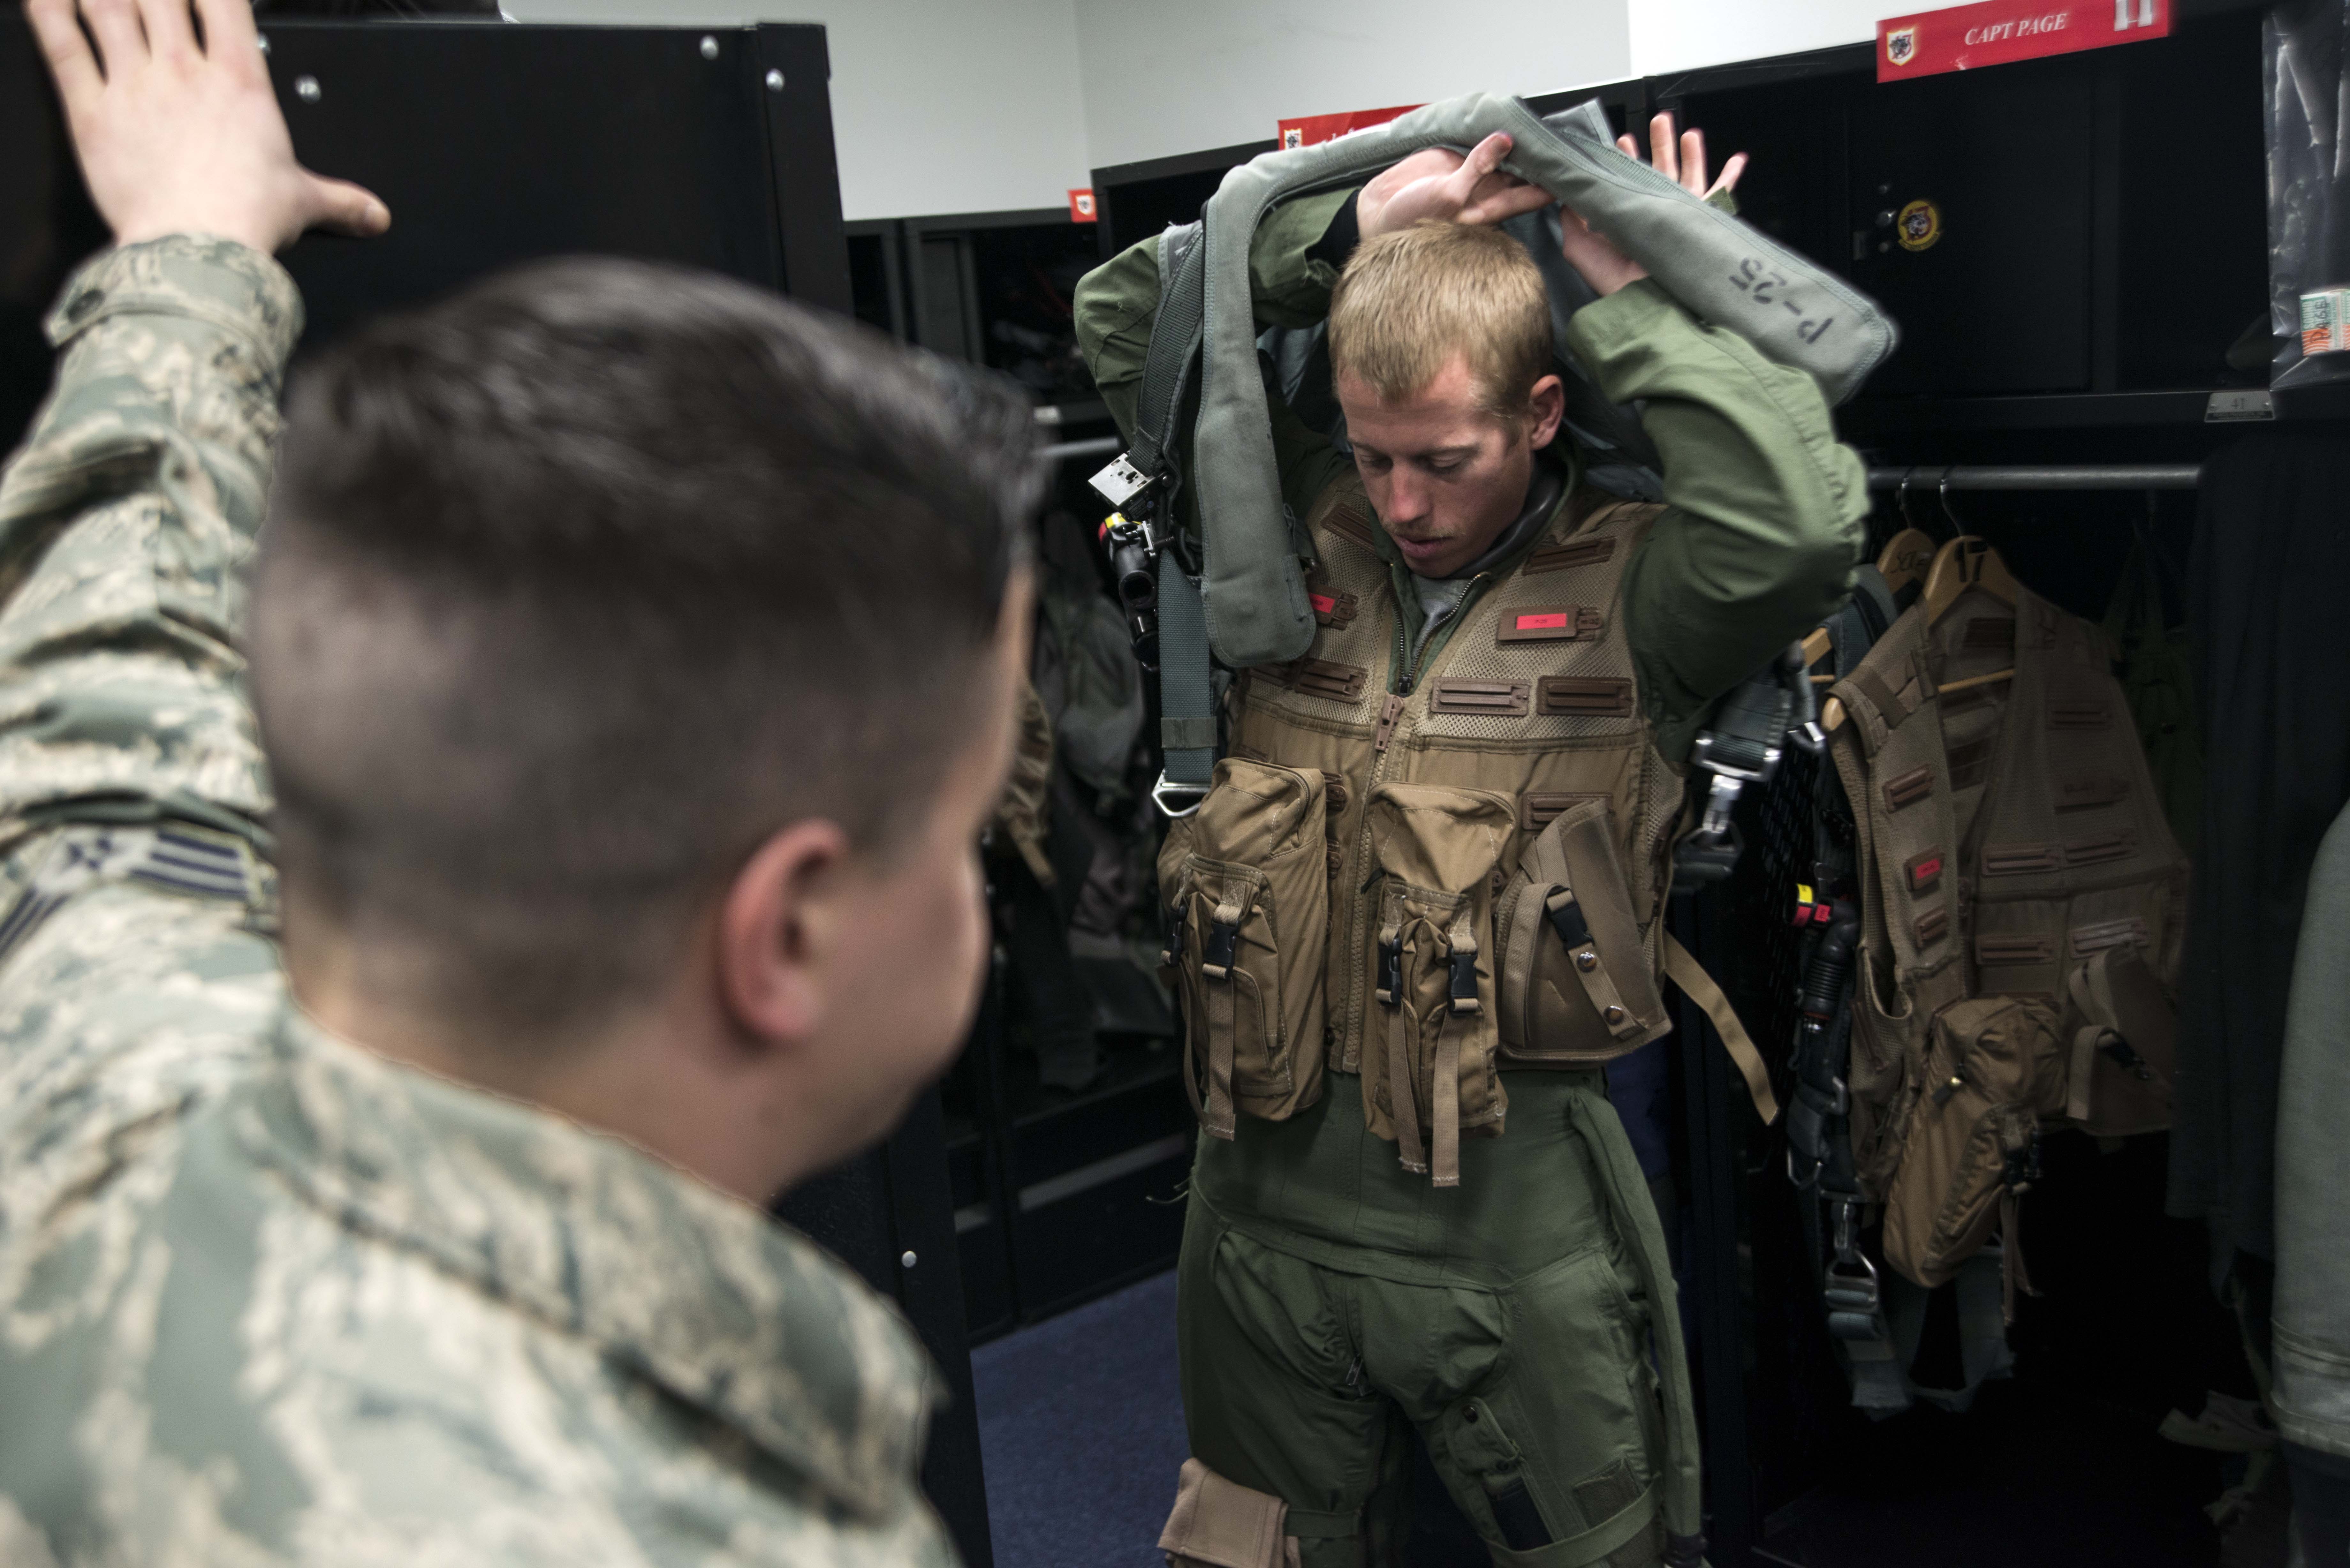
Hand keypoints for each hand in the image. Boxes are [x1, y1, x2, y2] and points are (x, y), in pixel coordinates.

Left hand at [26, 0, 389, 254]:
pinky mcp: (91, 111)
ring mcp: (134, 85)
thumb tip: (374, 215)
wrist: (197, 250)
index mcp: (238, 81)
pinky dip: (46, 12)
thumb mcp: (304, 204)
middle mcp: (182, 71)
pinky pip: (61, 45)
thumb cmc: (245, 221)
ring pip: (107, 5)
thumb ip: (341, 202)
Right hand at [1355, 132, 1554, 241]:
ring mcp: (1475, 170)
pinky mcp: (1459, 154)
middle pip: (1527, 170)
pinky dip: (1496, 128)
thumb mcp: (1449, 195)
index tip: (1576, 166)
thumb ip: (1478, 167)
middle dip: (1545, 156)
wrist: (1379, 212)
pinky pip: (1484, 138)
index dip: (1554, 181)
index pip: (1534, 194)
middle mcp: (1489, 188)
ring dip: (1523, 139)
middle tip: (1569, 134)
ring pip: (1509, 151)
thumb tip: (1505, 140)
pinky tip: (1511, 114)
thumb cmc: (1413, 219)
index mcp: (1493, 207)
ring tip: (1546, 119)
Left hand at [1557, 112, 1748, 296]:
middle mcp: (1655, 216)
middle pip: (1661, 171)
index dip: (1624, 158)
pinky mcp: (1701, 225)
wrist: (1643, 301)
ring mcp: (1680, 220)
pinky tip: (1737, 159)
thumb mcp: (1579, 245)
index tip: (1621, 140)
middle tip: (1659, 119)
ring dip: (1690, 152)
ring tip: (1687, 130)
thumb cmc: (1611, 280)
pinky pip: (1721, 197)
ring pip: (1689, 177)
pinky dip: (1730, 177)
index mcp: (1628, 219)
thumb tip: (1569, 193)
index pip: (1627, 181)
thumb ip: (1573, 217)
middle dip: (1660, 144)